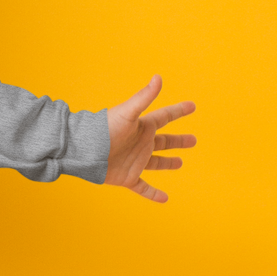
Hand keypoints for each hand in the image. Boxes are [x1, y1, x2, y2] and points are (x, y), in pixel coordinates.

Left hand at [105, 74, 197, 201]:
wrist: (83, 151)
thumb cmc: (103, 130)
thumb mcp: (127, 113)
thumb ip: (144, 97)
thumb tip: (158, 77)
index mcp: (142, 127)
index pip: (165, 116)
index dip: (178, 111)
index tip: (192, 106)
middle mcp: (140, 143)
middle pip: (164, 141)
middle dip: (178, 141)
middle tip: (193, 140)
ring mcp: (135, 161)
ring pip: (156, 163)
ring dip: (168, 163)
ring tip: (180, 163)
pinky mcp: (127, 177)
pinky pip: (143, 187)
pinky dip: (153, 194)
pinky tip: (164, 199)